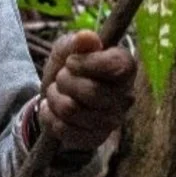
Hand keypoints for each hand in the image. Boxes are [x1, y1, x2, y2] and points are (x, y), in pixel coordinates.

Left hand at [37, 30, 136, 153]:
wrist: (57, 95)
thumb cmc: (68, 66)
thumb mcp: (67, 48)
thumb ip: (76, 42)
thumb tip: (88, 37)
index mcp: (125, 68)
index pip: (116, 67)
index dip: (88, 63)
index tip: (71, 61)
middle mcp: (125, 97)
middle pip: (91, 92)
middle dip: (64, 80)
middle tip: (61, 77)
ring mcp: (112, 121)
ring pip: (72, 110)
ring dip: (54, 97)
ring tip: (56, 92)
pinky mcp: (95, 139)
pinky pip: (64, 130)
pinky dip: (50, 116)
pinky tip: (54, 110)